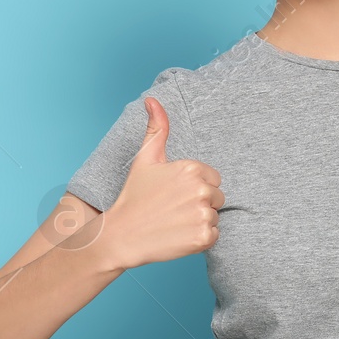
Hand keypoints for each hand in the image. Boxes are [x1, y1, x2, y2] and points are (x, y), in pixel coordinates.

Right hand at [103, 98, 223, 270]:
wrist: (121, 236)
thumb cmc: (134, 196)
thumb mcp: (145, 158)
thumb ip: (156, 128)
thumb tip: (152, 99)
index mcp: (191, 168)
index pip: (213, 178)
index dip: (194, 186)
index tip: (174, 193)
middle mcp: (201, 189)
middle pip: (217, 197)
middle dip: (199, 203)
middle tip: (173, 209)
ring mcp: (203, 214)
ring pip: (215, 215)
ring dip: (199, 220)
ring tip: (174, 222)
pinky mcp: (203, 237)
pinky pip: (214, 235)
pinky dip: (200, 238)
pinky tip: (179, 235)